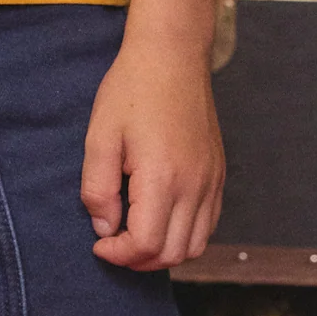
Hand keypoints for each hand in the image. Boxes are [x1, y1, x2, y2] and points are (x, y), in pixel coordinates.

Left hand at [80, 0, 223, 270]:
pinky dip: (185, 235)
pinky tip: (160, 219)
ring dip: (163, 252)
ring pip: (195, 245)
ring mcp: (211, 181)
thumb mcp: (100, 135)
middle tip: (112, 243)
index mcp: (163, 177)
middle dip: (138, 260)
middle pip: (172, 254)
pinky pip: (208, 224)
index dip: (118, 254)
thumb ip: (98, 188)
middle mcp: (194, 186)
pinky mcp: (218, 174)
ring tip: (134, 235)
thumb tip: (105, 227)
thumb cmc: (132, 89)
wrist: (172, 55)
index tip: (98, 242)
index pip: (145, 245)